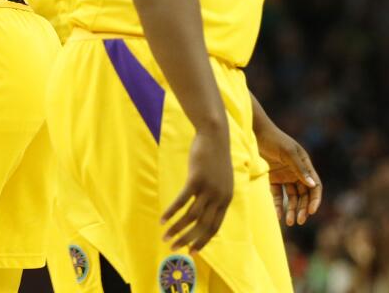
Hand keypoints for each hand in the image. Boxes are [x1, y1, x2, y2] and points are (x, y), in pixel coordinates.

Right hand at [162, 127, 232, 250]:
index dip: (202, 241)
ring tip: (165, 236)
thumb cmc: (215, 156)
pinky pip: (182, 201)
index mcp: (226, 200)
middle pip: (203, 226)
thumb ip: (216, 195)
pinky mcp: (196, 179)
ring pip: (191, 216)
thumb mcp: (220, 179)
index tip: (191, 252)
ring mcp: (208, 189)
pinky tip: (162, 219)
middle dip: (187, 240)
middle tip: (174, 249)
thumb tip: (205, 209)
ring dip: (176, 228)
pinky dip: (171, 212)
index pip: (214, 227)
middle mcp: (219, 197)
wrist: (215, 135)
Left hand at [257, 126, 321, 225]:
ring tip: (289, 222)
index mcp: (305, 165)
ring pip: (291, 197)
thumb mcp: (288, 152)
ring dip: (291, 209)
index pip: (314, 186)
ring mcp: (284, 176)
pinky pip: (277, 195)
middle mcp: (296, 172)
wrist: (253, 132)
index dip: (314, 200)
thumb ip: (299, 168)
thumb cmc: (273, 139)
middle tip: (298, 220)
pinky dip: (278, 205)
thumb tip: (312, 185)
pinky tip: (278, 215)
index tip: (310, 211)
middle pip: (304, 195)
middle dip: (302, 208)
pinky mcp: (272, 178)